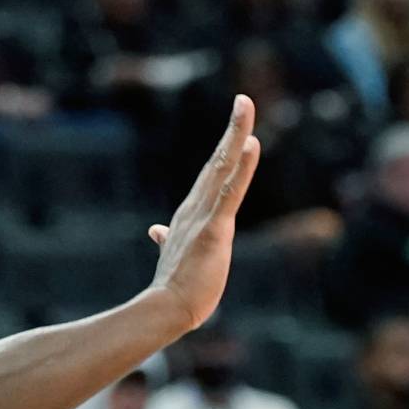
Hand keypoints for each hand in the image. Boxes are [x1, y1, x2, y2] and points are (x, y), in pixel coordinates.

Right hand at [145, 96, 262, 329]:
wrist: (167, 308)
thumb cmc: (177, 287)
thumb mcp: (175, 256)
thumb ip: (167, 240)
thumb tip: (156, 232)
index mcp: (191, 214)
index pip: (212, 175)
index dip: (225, 149)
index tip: (237, 124)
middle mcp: (196, 207)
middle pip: (217, 161)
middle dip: (232, 129)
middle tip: (243, 100)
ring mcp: (205, 216)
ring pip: (223, 168)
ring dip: (235, 136)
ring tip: (245, 107)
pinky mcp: (214, 229)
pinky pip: (231, 192)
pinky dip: (242, 168)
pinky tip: (251, 144)